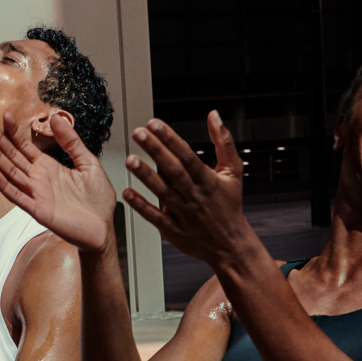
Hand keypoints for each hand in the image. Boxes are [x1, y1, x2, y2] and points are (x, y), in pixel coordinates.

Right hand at [0, 110, 116, 252]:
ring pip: (11, 173)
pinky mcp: (38, 210)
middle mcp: (38, 179)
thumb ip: (71, 142)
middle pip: (13, 156)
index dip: (14, 132)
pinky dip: (4, 185)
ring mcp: (36, 194)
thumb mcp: (88, 163)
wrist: (103, 227)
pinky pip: (17, 196)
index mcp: (48, 167)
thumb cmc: (97, 199)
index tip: (5, 115)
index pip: (25, 146)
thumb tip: (56, 118)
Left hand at [123, 111, 257, 271]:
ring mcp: (184, 214)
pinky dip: (142, 206)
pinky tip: (128, 194)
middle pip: (173, 170)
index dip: (170, 138)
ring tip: (130, 160)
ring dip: (146, 176)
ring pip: (163, 192)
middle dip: (155, 150)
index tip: (155, 124)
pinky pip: (156, 217)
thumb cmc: (230, 206)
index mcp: (208, 181)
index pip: (187, 155)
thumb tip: (214, 115)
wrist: (231, 245)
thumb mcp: (233, 171)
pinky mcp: (174, 231)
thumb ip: (223, 142)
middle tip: (138, 133)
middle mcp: (195, 196)